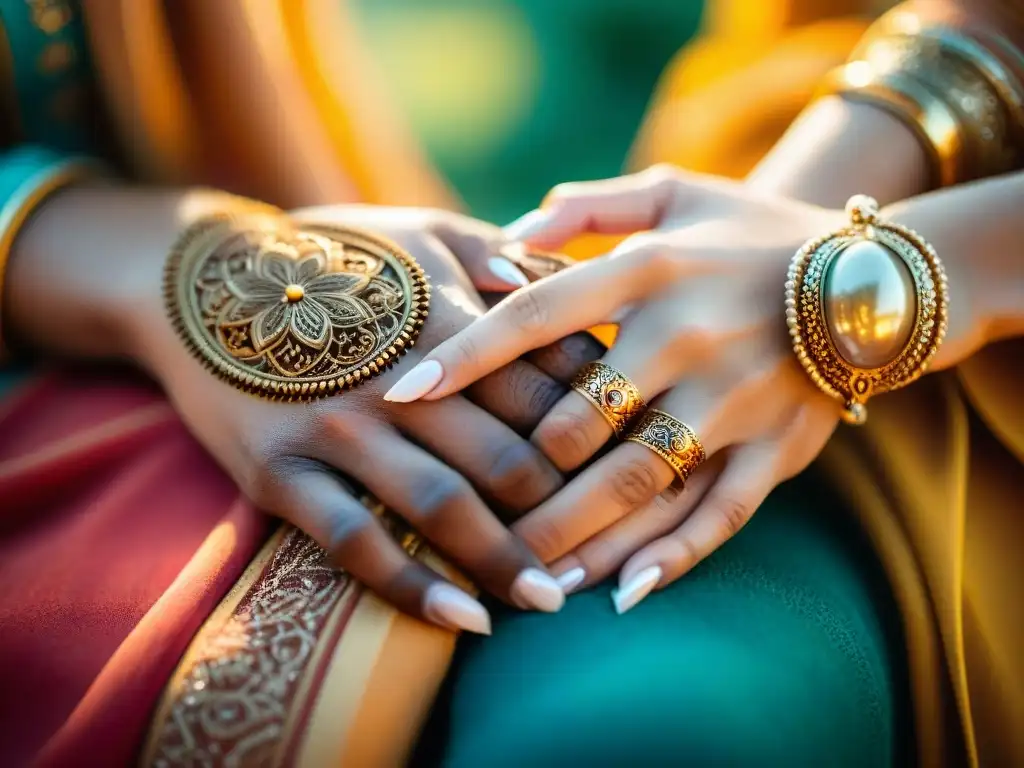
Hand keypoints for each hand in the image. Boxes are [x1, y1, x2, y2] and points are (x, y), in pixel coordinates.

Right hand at [124, 203, 602, 632]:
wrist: (203, 283)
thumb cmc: (332, 258)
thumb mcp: (419, 230)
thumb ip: (496, 255)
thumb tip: (562, 284)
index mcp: (446, 324)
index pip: (544, 389)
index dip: (594, 435)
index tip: (628, 472)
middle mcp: (401, 382)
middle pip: (507, 455)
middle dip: (564, 509)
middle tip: (604, 552)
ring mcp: (338, 430)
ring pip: (441, 507)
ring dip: (502, 561)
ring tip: (548, 603)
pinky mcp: (282, 474)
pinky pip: (356, 542)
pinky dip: (412, 587)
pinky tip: (463, 621)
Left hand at [382, 167, 845, 609]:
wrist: (872, 275)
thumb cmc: (750, 231)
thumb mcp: (676, 191)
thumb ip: (589, 205)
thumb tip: (506, 236)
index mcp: (648, 270)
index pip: (536, 316)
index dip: (464, 357)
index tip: (398, 394)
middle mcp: (685, 337)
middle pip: (576, 423)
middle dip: (514, 475)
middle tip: (460, 513)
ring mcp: (735, 399)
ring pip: (636, 482)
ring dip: (572, 536)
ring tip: (519, 579)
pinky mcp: (778, 447)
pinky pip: (721, 513)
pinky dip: (674, 556)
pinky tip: (624, 593)